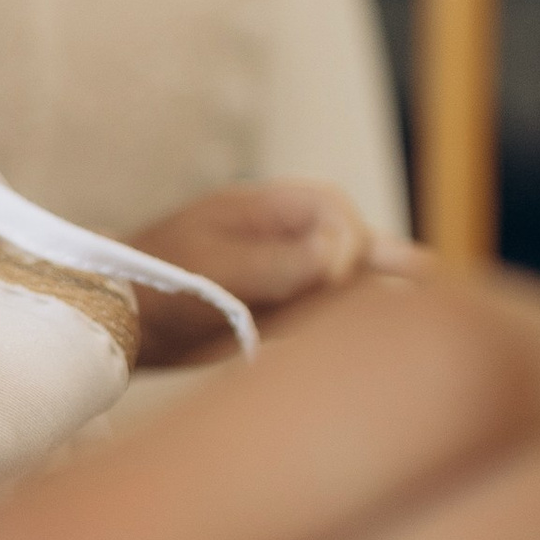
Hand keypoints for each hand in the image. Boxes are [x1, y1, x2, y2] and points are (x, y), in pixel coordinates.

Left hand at [129, 181, 420, 364]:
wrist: (111, 321)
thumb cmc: (156, 283)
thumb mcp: (216, 270)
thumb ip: (278, 264)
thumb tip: (337, 253)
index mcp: (261, 210)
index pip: (328, 209)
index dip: (344, 236)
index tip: (338, 271)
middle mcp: (276, 239)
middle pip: (343, 241)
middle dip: (380, 257)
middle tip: (425, 272)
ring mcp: (275, 276)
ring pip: (338, 280)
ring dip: (374, 289)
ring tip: (428, 297)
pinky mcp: (270, 315)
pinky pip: (319, 313)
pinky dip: (348, 320)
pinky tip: (383, 330)